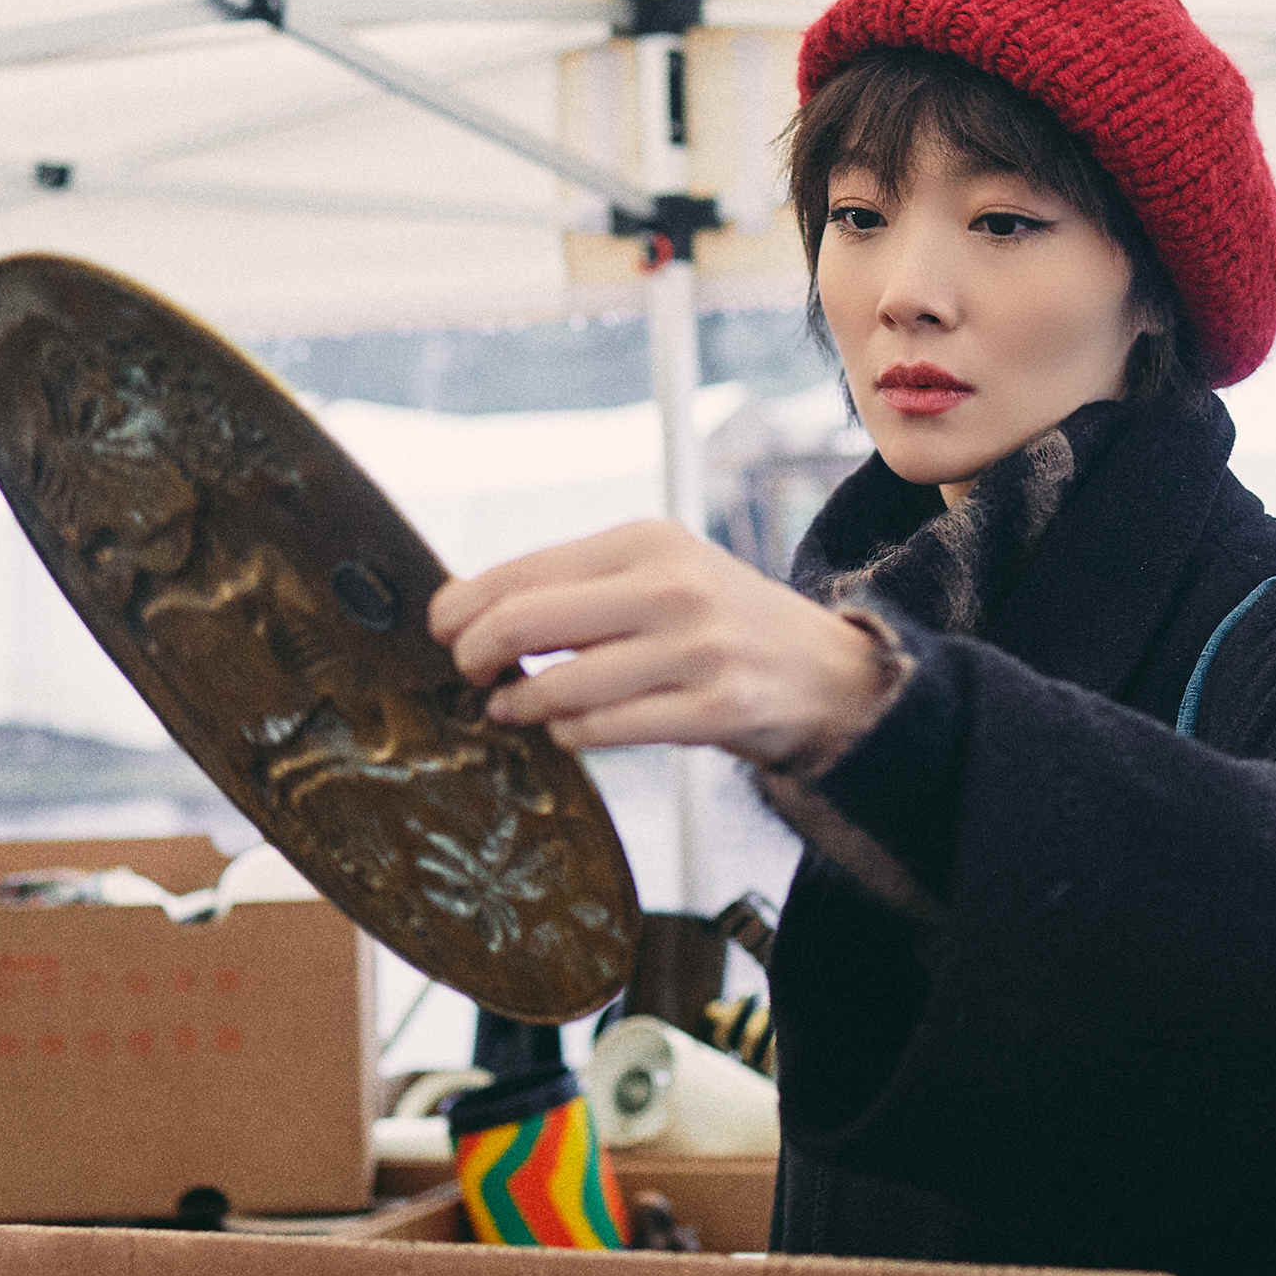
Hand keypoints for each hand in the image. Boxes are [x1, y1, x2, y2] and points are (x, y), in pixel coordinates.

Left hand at [429, 521, 894, 770]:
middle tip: (468, 672)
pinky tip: (567, 729)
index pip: (522, 571)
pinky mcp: (714, 709)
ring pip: (558, 686)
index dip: (462, 607)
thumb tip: (466, 611)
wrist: (832, 672)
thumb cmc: (723, 625)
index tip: (443, 631)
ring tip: (510, 708)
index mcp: (649, 541)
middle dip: (474, 654)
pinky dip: (569, 734)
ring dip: (517, 704)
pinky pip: (603, 731)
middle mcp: (672, 586)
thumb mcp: (662, 575)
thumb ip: (578, 586)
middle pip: (524, 622)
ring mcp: (696, 650)